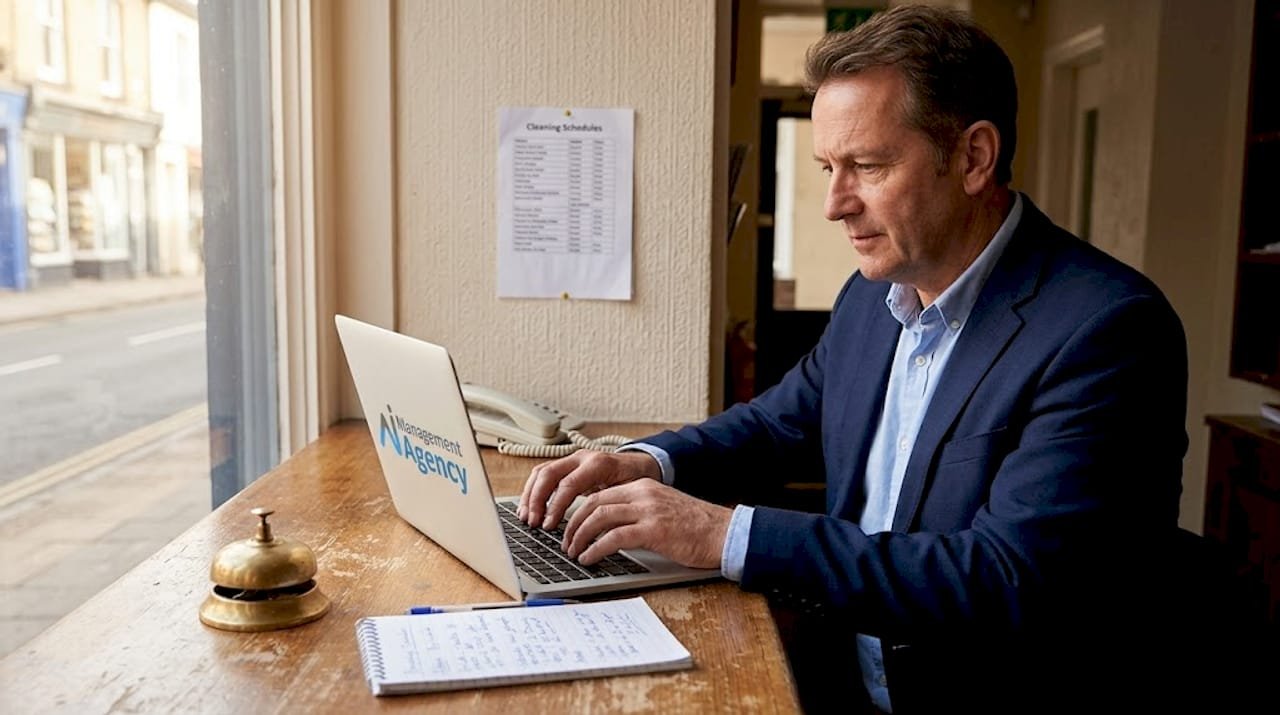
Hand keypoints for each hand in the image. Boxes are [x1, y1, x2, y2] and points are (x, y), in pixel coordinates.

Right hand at [518, 450, 659, 529]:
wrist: (642, 464)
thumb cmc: (637, 481)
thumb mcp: (629, 494)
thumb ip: (611, 507)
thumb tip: (595, 531)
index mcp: (599, 464)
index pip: (568, 484)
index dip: (555, 506)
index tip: (549, 525)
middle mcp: (582, 458)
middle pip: (549, 474)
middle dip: (536, 500)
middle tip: (532, 522)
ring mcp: (573, 459)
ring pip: (542, 472)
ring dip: (530, 495)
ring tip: (526, 517)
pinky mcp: (567, 466)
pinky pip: (544, 474)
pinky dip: (533, 491)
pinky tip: (530, 508)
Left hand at [561, 479, 730, 568]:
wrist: (724, 533)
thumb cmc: (696, 528)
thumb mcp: (662, 511)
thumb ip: (637, 514)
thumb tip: (609, 531)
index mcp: (643, 487)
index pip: (600, 494)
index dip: (579, 512)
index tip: (570, 529)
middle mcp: (643, 494)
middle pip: (593, 503)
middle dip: (573, 524)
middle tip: (565, 543)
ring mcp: (648, 510)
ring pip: (599, 517)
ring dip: (580, 537)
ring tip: (573, 553)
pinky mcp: (654, 530)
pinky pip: (614, 537)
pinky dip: (596, 549)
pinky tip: (590, 558)